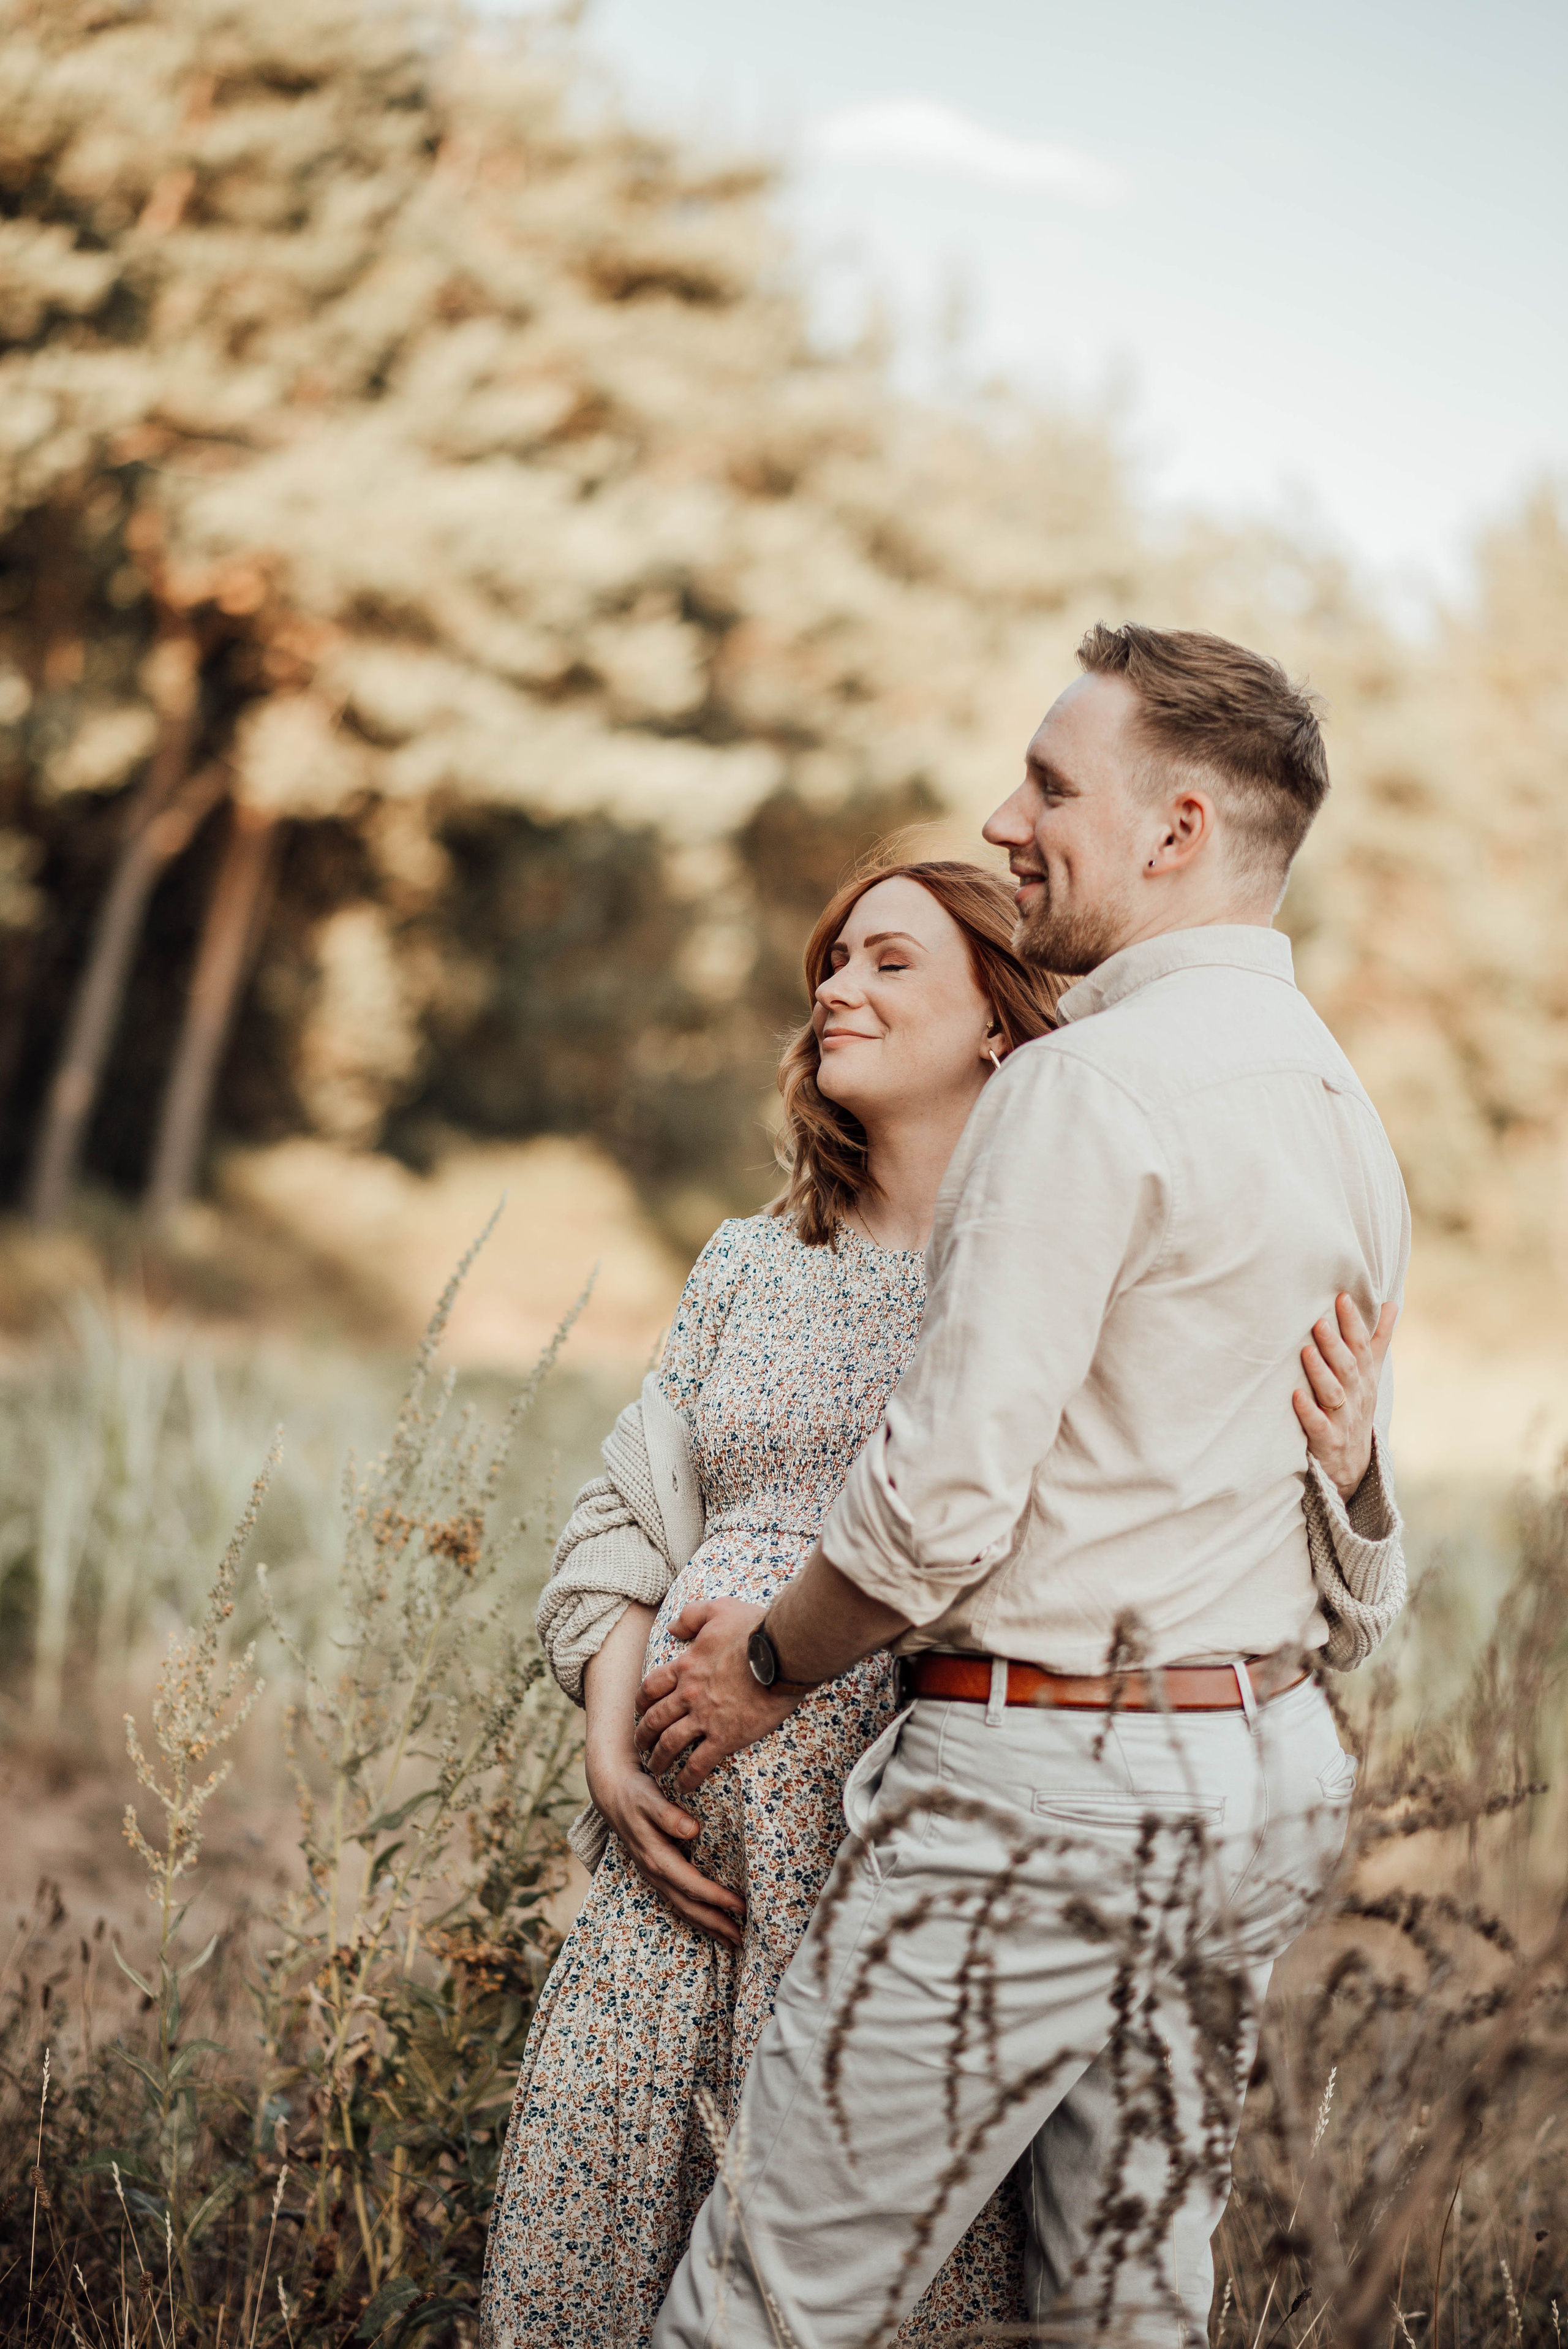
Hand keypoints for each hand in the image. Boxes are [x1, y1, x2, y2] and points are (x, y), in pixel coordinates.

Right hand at [589, 1757, 746, 1947]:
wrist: (613, 1794)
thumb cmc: (635, 1794)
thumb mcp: (649, 1799)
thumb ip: (668, 1815)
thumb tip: (692, 1829)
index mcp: (656, 1858)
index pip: (691, 1885)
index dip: (716, 1898)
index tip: (740, 1905)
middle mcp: (655, 1873)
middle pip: (688, 1906)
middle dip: (715, 1924)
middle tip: (743, 1939)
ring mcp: (656, 1876)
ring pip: (684, 1908)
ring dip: (708, 1926)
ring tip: (733, 1941)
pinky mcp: (659, 1873)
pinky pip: (680, 1901)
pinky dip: (698, 1915)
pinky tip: (712, 1922)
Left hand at [635, 1598, 800, 1791]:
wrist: (782, 1653)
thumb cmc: (755, 1629)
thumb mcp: (718, 1610)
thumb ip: (691, 1616)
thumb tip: (671, 1627)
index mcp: (686, 1665)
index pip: (652, 1687)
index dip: (642, 1702)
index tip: (641, 1712)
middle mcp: (688, 1694)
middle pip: (654, 1719)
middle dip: (644, 1736)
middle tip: (641, 1747)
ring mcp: (705, 1717)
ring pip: (670, 1744)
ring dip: (659, 1760)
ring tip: (657, 1770)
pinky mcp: (725, 1737)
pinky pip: (699, 1763)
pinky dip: (688, 1777)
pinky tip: (685, 1785)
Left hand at [1293, 1294, 1397, 1499]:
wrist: (1353, 1465)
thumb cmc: (1356, 1407)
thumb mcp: (1371, 1374)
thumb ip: (1377, 1338)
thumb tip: (1391, 1303)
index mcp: (1365, 1377)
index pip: (1362, 1346)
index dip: (1353, 1322)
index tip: (1342, 1297)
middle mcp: (1357, 1396)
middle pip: (1348, 1367)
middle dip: (1335, 1344)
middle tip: (1319, 1321)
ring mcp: (1343, 1420)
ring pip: (1333, 1394)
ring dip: (1320, 1372)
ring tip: (1306, 1351)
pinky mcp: (1327, 1441)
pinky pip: (1318, 1425)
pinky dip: (1308, 1410)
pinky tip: (1294, 1396)